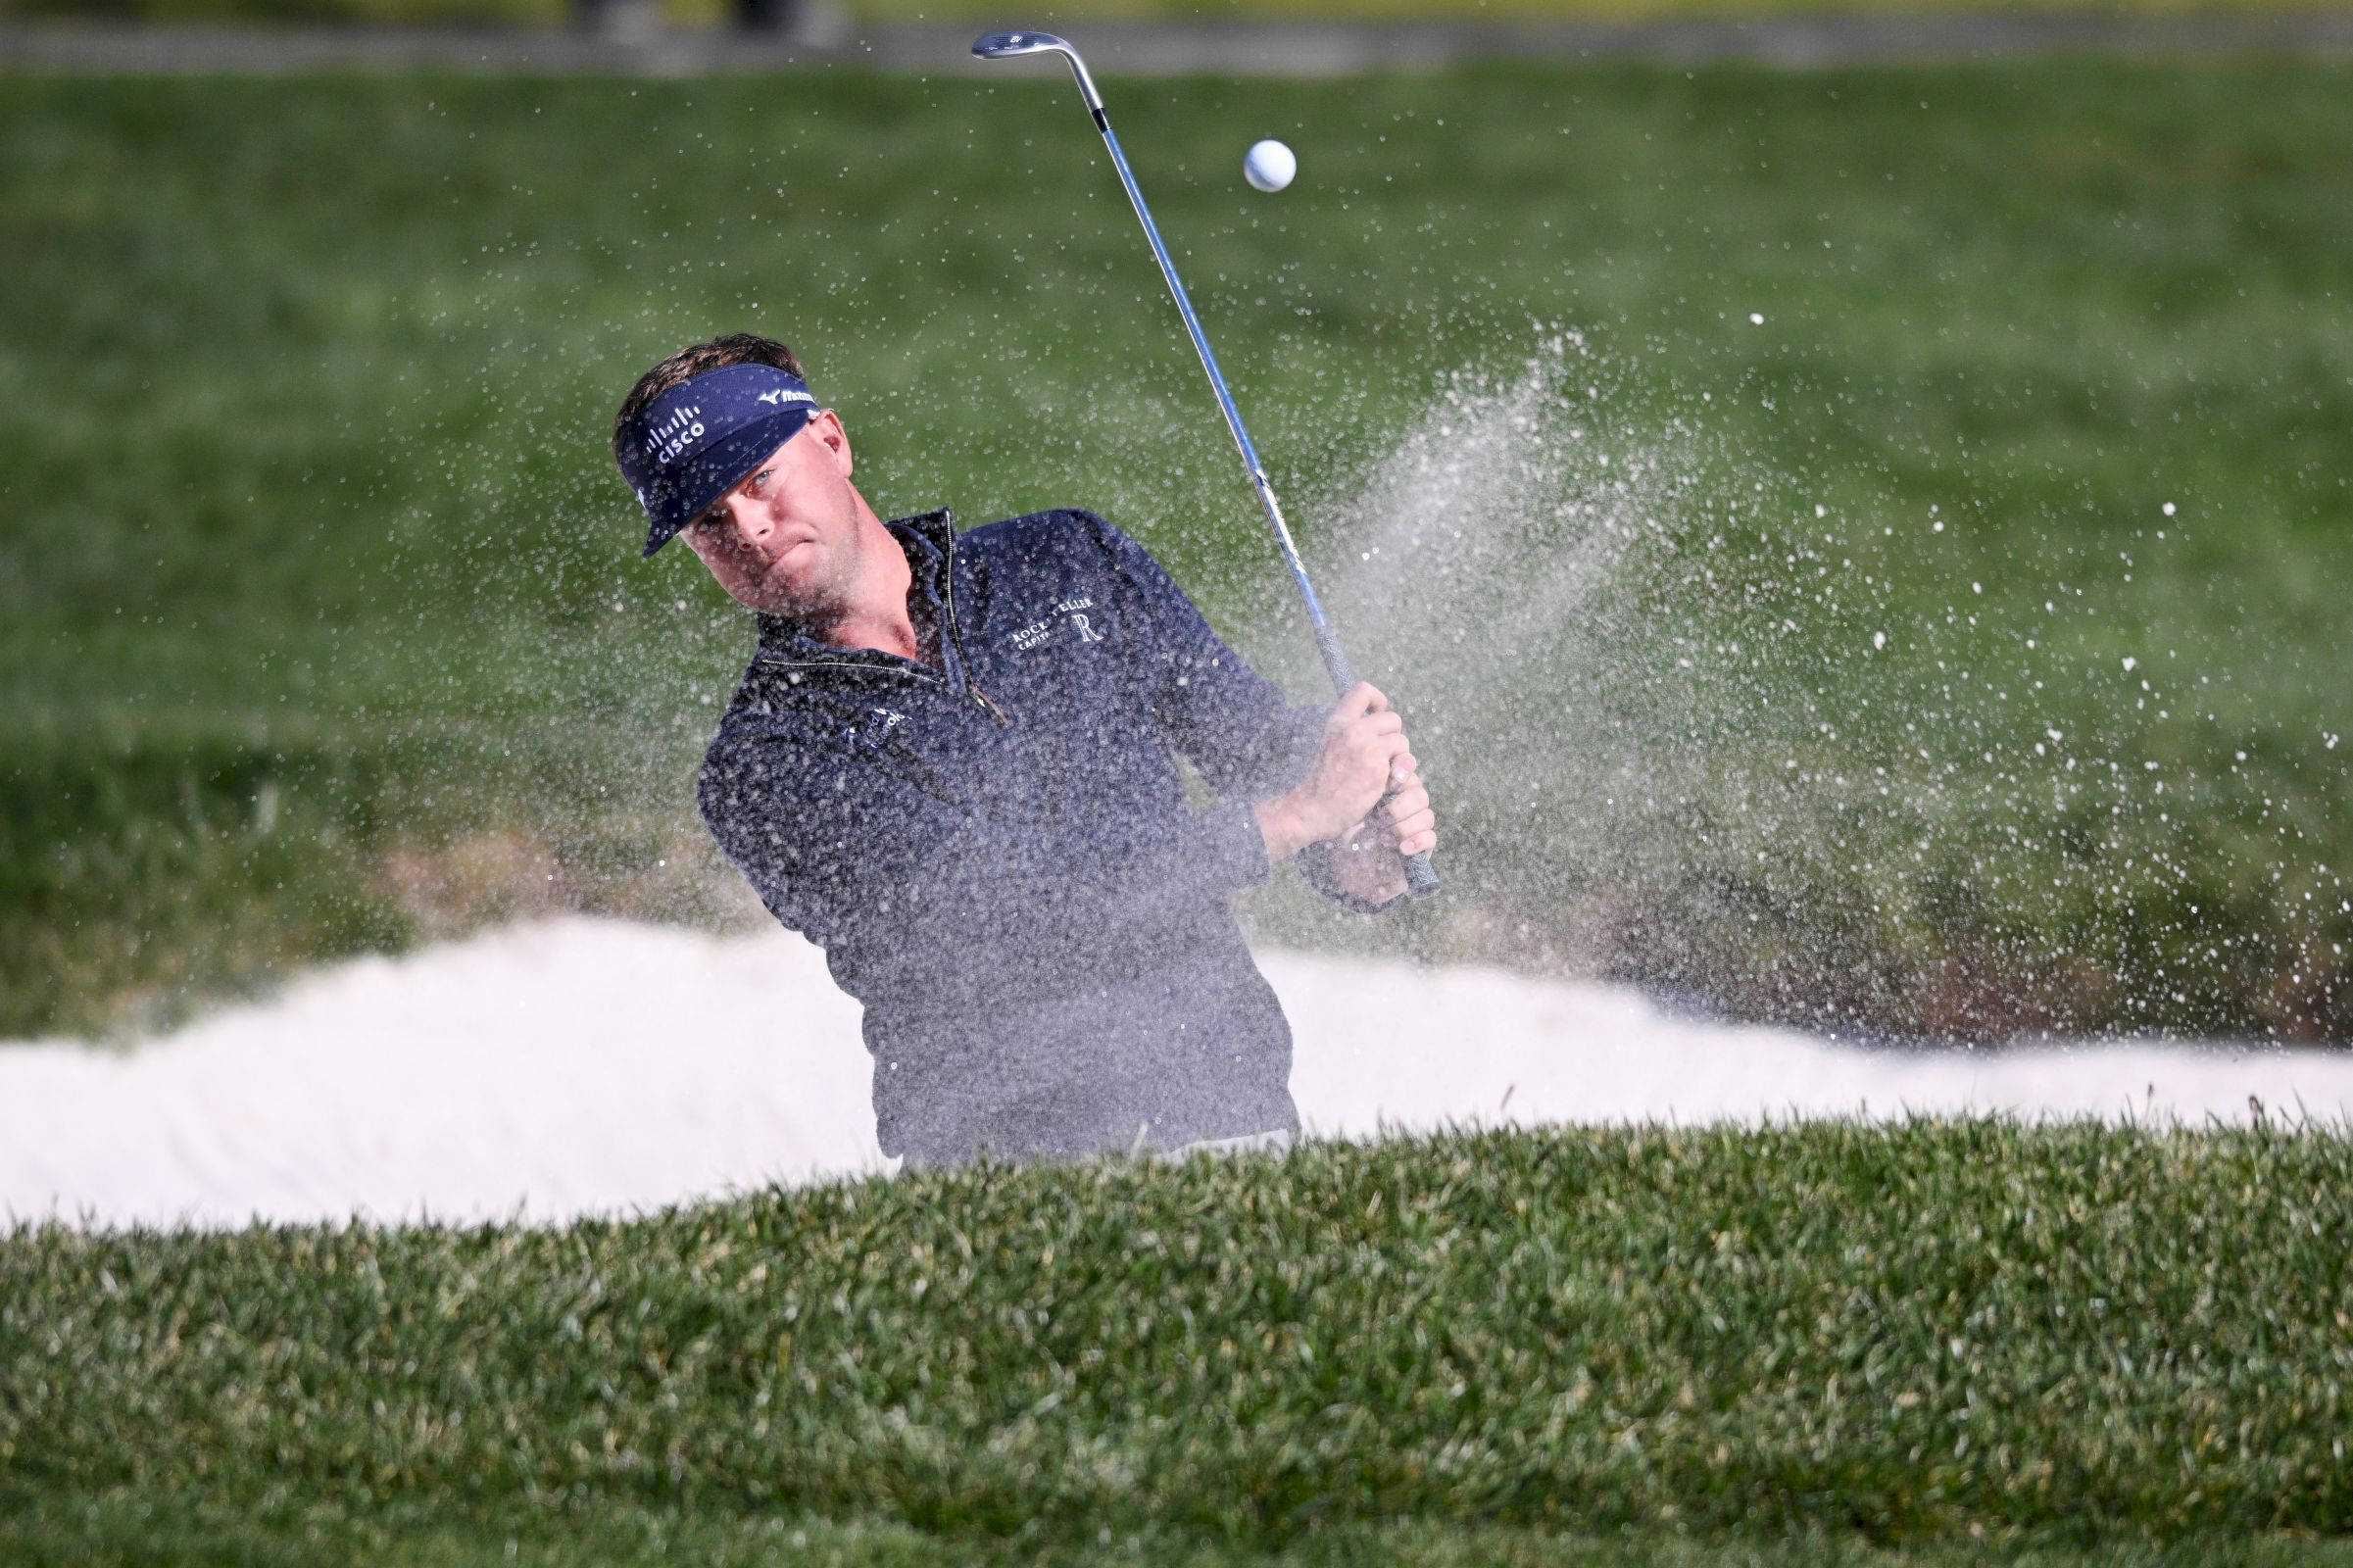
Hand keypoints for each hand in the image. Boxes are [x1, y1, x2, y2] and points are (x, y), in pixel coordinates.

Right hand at [1255, 684, 1423, 861]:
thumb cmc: (1323, 782)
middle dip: (1393, 736)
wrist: (1313, 810)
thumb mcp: (1331, 745)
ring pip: (1401, 741)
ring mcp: (1367, 748)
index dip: (1378, 699)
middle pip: (1392, 718)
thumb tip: (1383, 721)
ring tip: (1381, 772)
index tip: (1377, 714)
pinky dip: (1398, 774)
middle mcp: (1352, 730)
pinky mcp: (1378, 768)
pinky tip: (1382, 785)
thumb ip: (1352, 731)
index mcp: (1337, 722)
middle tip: (1382, 754)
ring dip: (1398, 757)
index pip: (1364, 690)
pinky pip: (1403, 762)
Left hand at [1320, 762, 1437, 905]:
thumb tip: (1374, 761)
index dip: (1404, 769)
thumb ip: (1364, 784)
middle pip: (1419, 794)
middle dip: (1398, 807)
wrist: (1346, 868)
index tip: (1390, 780)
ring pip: (1427, 816)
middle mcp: (1405, 804)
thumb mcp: (1348, 805)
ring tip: (1382, 838)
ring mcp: (1415, 825)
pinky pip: (1430, 838)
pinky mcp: (1421, 847)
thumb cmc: (1343, 835)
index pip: (1407, 769)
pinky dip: (1417, 841)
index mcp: (1390, 789)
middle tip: (1378, 818)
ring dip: (1403, 827)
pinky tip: (1401, 848)